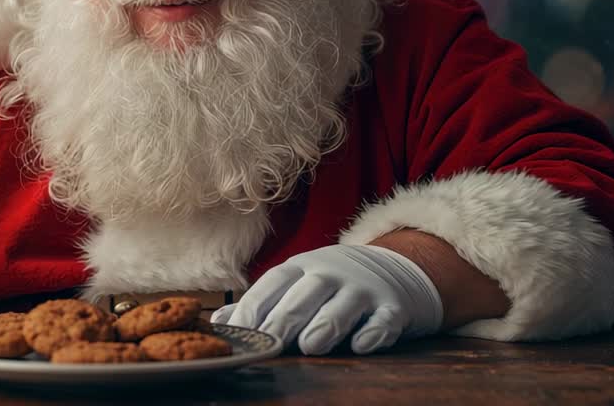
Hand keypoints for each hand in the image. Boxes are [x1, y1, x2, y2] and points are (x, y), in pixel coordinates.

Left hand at [212, 244, 441, 354]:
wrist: (394, 269)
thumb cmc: (331, 284)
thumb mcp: (297, 283)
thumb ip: (261, 304)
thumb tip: (219, 322)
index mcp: (301, 266)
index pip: (273, 284)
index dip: (255, 307)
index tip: (239, 333)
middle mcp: (330, 273)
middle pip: (304, 295)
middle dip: (285, 319)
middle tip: (270, 343)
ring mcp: (363, 289)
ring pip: (342, 306)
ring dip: (326, 324)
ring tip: (311, 345)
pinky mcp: (392, 307)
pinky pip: (383, 320)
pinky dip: (374, 332)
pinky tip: (362, 344)